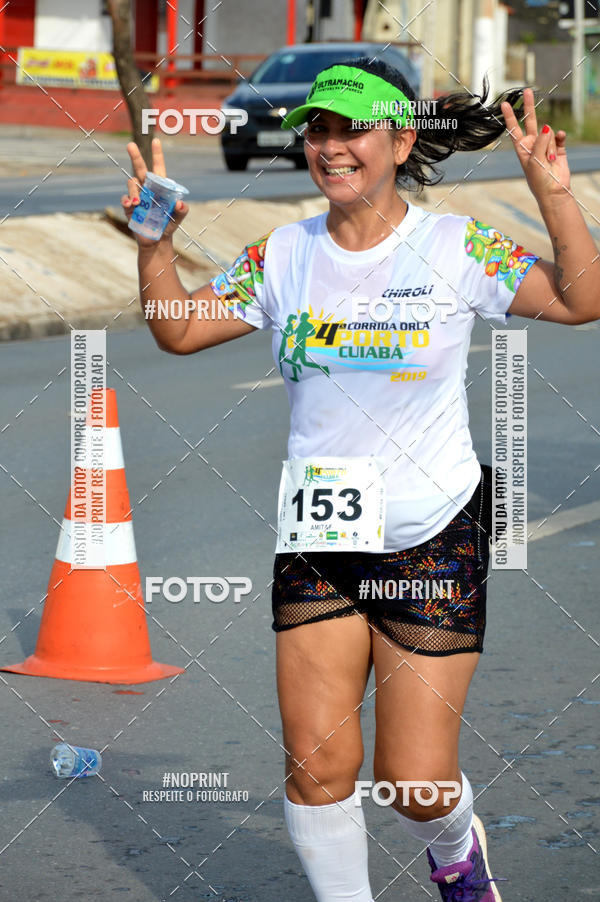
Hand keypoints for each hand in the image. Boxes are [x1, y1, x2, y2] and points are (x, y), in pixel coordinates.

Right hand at [122, 137, 188, 246]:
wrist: (156, 241)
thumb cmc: (168, 225)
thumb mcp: (177, 218)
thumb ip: (181, 211)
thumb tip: (181, 203)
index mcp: (159, 187)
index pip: (158, 167)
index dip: (157, 154)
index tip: (156, 141)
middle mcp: (147, 188)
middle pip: (139, 168)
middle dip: (135, 156)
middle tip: (130, 145)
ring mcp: (137, 196)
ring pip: (132, 184)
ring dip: (133, 192)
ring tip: (136, 204)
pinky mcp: (129, 207)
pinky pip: (125, 199)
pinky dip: (126, 200)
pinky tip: (130, 205)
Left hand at [501, 88, 569, 204]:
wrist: (554, 191)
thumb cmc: (539, 180)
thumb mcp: (534, 162)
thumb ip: (540, 143)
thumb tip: (548, 127)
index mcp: (522, 149)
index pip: (514, 129)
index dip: (510, 117)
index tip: (505, 104)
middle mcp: (533, 144)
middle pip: (530, 121)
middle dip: (529, 107)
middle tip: (528, 91)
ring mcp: (546, 145)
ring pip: (548, 134)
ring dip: (550, 148)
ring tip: (550, 161)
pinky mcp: (559, 147)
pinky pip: (559, 136)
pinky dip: (560, 138)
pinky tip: (560, 139)